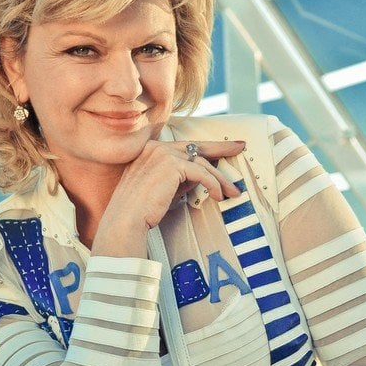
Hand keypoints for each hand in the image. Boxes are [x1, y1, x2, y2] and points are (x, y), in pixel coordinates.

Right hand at [91, 139, 244, 256]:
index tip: (226, 145)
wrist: (126, 220)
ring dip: (220, 178)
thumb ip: (180, 178)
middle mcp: (156, 147)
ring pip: (202, 162)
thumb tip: (202, 176)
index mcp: (150, 150)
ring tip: (233, 192)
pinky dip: (213, 184)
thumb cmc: (142, 211)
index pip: (184, 146)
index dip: (207, 146)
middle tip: (240, 147)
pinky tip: (218, 196)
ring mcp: (162, 154)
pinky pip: (201, 173)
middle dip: (221, 148)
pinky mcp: (171, 165)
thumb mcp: (163, 189)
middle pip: (196, 147)